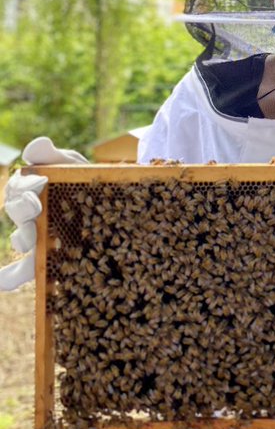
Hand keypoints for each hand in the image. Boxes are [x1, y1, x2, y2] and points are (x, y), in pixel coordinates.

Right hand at [0, 137, 85, 290]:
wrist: (109, 200)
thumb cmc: (81, 179)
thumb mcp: (70, 165)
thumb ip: (52, 156)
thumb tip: (36, 145)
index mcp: (29, 189)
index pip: (19, 186)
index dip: (26, 185)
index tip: (39, 183)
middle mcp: (28, 214)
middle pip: (17, 211)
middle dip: (23, 207)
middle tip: (34, 205)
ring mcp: (37, 235)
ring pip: (21, 238)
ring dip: (22, 238)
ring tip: (29, 238)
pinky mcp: (46, 255)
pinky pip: (24, 269)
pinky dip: (10, 276)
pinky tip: (3, 283)